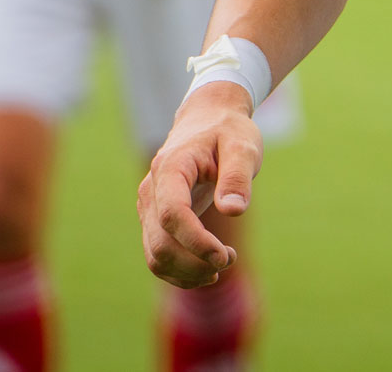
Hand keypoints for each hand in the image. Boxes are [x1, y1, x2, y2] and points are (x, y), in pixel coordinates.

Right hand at [139, 83, 261, 288]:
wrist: (208, 119)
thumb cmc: (227, 131)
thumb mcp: (242, 145)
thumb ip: (237, 176)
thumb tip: (232, 211)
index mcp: (171, 168)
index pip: (172, 214)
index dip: (196, 242)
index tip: (225, 256)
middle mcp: (151, 190)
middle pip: (160, 244)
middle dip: (195, 263)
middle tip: (230, 259)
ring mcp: (148, 207)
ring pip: (155, 255)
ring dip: (187, 272)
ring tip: (222, 265)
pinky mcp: (154, 219)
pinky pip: (157, 254)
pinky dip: (179, 271)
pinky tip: (207, 269)